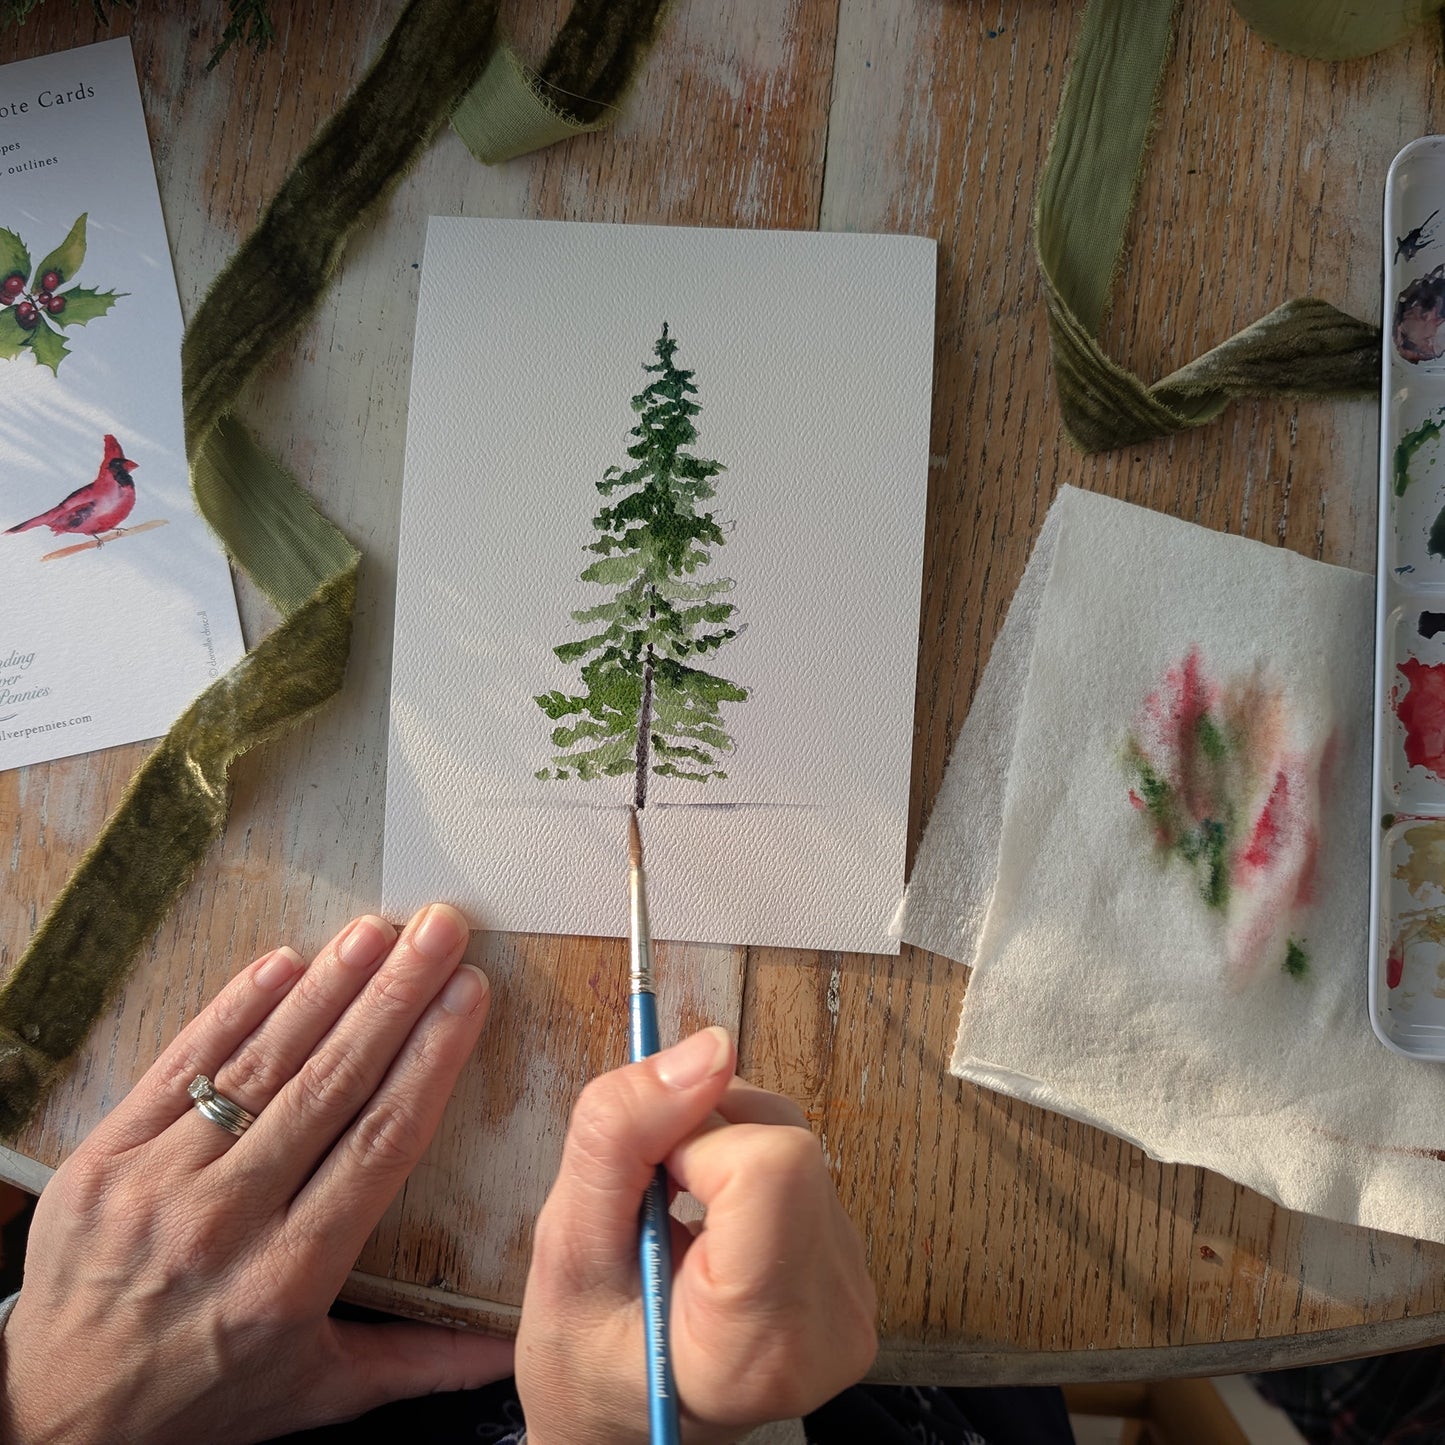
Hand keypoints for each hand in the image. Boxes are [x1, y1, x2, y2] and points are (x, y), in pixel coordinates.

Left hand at [0, 904, 512, 1444]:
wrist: (52, 1425)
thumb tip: (509, 1349)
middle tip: (438, 931)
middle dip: (393, 997)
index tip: (468, 996)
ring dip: (325, 989)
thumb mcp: (315, 1391)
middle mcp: (225, 1222)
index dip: (431, 1058)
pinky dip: (231, 1010)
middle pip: (329, 1085)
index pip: (381, 1141)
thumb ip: (418, 1361)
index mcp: (288, 1278)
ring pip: (259, 1065)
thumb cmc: (197, 1401)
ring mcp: (156, 1184)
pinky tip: (281, 962)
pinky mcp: (102, 1159)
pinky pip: (178, 1067)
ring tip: (374, 932)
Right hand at [516, 1027, 877, 1443]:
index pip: (773, 1164)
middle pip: (786, 1141)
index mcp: (762, 1341)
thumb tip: (709, 1044)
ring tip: (673, 1220)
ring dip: (720, 1147)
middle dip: (703, 1138)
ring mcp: (853, 1295)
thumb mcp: (565, 1251)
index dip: (695, 1140)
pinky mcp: (852, 1268)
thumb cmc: (584, 1362)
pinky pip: (802, 1163)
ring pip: (794, 1138)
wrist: (619, 1426)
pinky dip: (743, 1165)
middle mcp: (834, 1320)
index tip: (648, 1183)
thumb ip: (621, 1138)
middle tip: (650, 1203)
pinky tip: (707, 1220)